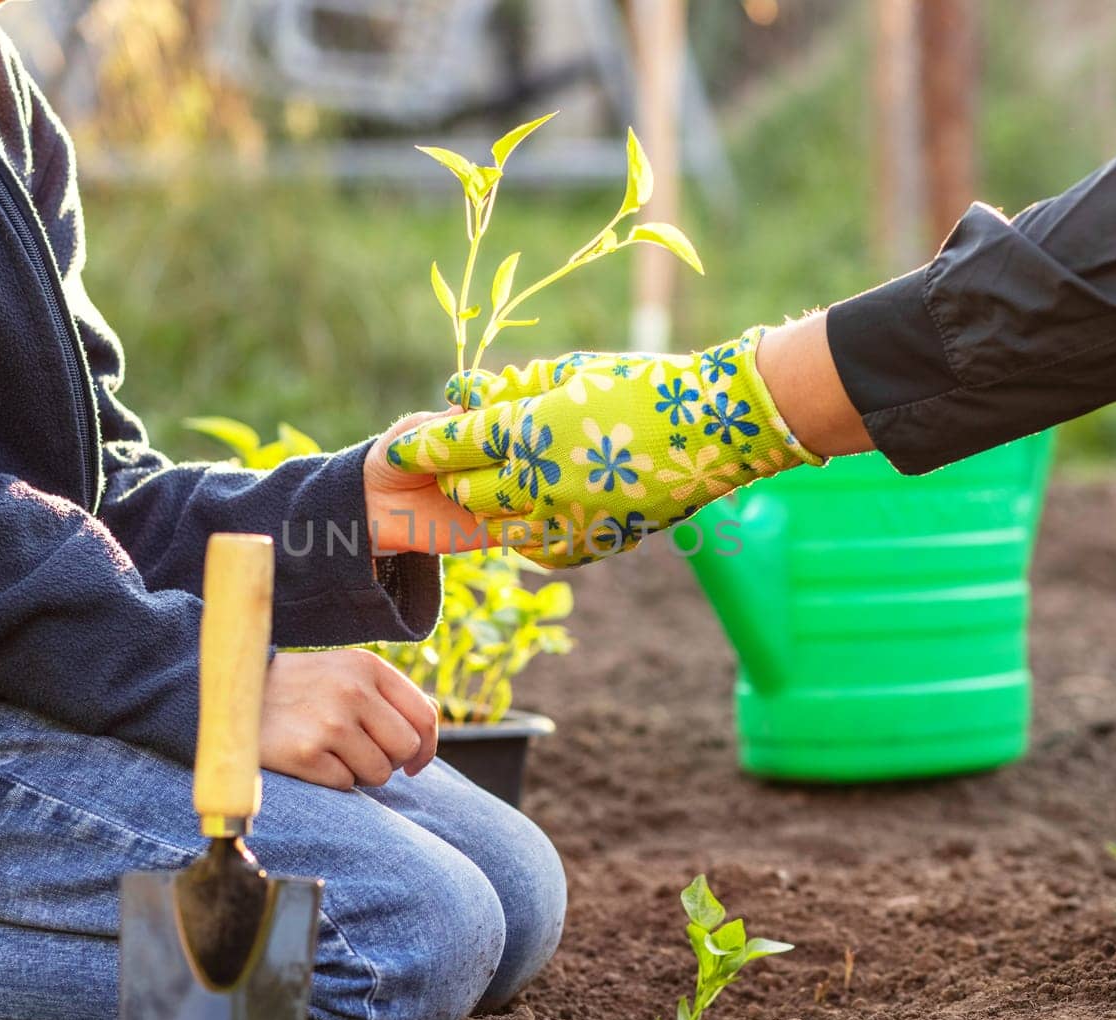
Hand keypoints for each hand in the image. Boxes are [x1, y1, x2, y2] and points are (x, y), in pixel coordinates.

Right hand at [259, 648, 439, 788]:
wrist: (235, 694)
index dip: (427, 747)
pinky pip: (346, 784)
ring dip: (361, 773)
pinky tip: (311, 760)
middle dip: (391, 761)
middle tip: (362, 754)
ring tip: (332, 753)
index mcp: (368, 667)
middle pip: (406, 748)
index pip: (424, 716)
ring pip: (380, 773)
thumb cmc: (299, 688)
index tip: (415, 763)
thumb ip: (390, 694)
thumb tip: (433, 718)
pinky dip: (333, 780)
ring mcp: (329, 722)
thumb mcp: (346, 672)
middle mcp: (353, 690)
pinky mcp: (306, 753)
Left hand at [386, 328, 822, 566]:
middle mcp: (543, 481)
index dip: (421, 444)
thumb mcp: (574, 373)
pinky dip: (530, 533)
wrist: (720, 429)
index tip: (396, 449)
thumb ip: (515, 387)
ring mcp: (570, 520)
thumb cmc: (647, 385)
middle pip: (469, 489)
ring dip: (495, 505)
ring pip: (500, 525)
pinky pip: (539, 550)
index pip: (454, 442)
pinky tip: (539, 512)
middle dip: (459, 474)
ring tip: (509, 483)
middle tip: (465, 461)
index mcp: (533, 430)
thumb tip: (464, 391)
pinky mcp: (596, 544)